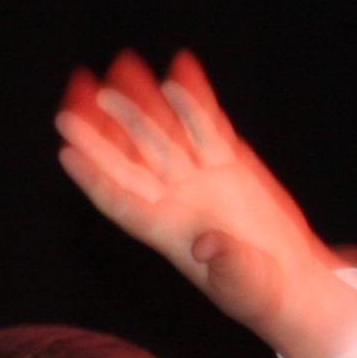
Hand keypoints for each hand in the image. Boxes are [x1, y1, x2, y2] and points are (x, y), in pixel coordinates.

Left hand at [55, 52, 356, 357]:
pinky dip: (194, 97)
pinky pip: (206, 123)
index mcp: (166, 233)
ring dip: (141, 101)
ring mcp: (198, 177)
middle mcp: (174, 200)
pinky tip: (182, 66)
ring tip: (124, 64)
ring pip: (162, 132)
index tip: (67, 149)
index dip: (93, 176)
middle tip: (79, 90)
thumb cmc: (258, 293)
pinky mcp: (227, 162)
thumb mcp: (242, 284)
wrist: (289, 280)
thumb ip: (224, 263)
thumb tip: (205, 243)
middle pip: (129, 157)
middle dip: (103, 126)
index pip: (120, 200)